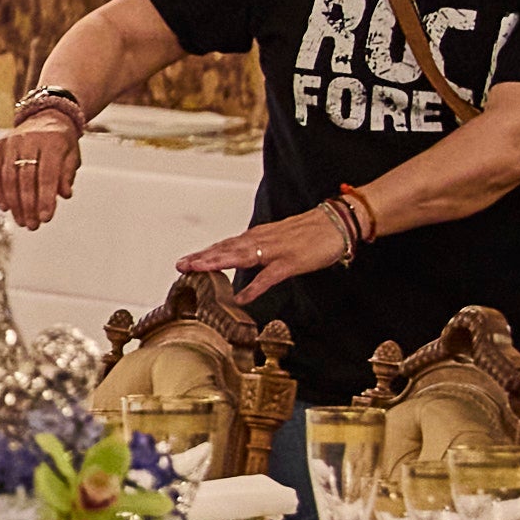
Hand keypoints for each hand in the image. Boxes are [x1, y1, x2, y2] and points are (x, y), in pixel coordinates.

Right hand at [0, 105, 84, 223]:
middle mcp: (29, 140)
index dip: (46, 198)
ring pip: (8, 177)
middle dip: (29, 206)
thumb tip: (64, 195)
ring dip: (14, 203)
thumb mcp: (72, 155)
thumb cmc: (62, 141)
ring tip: (21, 221)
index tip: (46, 218)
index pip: (47, 175)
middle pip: (26, 178)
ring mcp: (11, 142)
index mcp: (52, 141)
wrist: (47, 116)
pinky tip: (5, 207)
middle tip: (32, 225)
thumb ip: (68, 175)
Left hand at [177, 207, 354, 302]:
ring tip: (196, 270)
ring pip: (240, 256)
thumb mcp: (281, 239)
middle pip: (227, 249)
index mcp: (260, 236)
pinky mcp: (291, 262)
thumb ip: (262, 249)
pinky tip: (241, 297)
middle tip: (180, 265)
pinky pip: (269, 276)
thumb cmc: (313, 232)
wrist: (339, 221)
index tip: (186, 260)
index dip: (206, 253)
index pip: (227, 244)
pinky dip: (254, 287)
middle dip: (202, 257)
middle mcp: (263, 240)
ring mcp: (276, 250)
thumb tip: (246, 257)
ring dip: (217, 263)